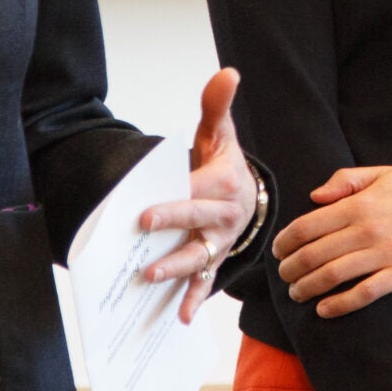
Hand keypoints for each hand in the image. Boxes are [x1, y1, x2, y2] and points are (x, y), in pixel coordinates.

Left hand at [139, 69, 256, 323]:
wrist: (247, 198)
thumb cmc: (223, 164)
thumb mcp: (220, 134)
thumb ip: (217, 106)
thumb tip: (228, 72)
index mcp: (224, 183)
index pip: (197, 190)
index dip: (173, 199)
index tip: (146, 207)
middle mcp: (224, 216)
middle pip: (196, 222)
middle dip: (171, 225)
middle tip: (144, 228)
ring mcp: (219, 243)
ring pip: (198, 257)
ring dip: (175, 269)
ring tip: (149, 276)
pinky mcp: (214, 262)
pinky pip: (205, 282)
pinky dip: (194, 300)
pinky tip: (180, 318)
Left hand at [274, 166, 391, 317]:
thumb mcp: (383, 173)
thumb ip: (346, 180)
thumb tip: (314, 197)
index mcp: (359, 203)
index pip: (307, 225)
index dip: (285, 241)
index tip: (278, 251)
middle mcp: (367, 228)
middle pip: (314, 254)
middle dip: (290, 269)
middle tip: (284, 277)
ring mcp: (385, 253)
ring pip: (332, 276)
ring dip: (307, 288)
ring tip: (297, 294)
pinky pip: (363, 294)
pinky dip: (339, 304)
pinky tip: (324, 309)